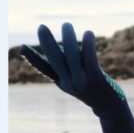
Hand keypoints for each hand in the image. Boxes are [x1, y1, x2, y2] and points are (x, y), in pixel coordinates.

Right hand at [19, 23, 133, 132]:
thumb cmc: (93, 90)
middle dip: (47, 43)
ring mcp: (83, 81)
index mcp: (62, 82)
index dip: (33, 59)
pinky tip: (88, 33)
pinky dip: (88, 44)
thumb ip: (69, 66)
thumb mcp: (76, 80)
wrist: (111, 107)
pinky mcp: (96, 79)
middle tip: (41, 27)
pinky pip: (90, 58)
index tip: (22, 47)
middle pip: (55, 60)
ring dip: (68, 38)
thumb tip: (65, 45)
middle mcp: (70, 83)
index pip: (45, 69)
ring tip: (66, 25)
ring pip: (72, 56)